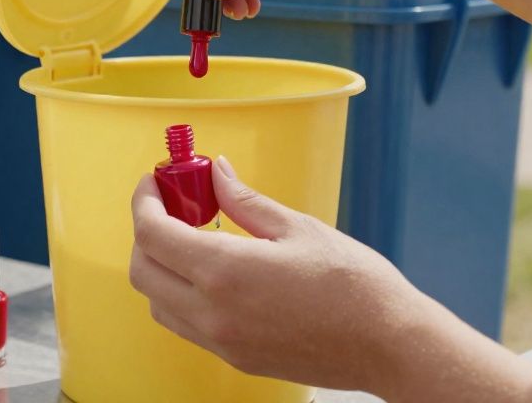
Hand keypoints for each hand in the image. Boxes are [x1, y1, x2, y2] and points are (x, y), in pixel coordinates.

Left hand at [129, 156, 431, 394]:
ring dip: (161, 267)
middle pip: (143, 271)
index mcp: (225, 271)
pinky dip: (181, 295)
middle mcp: (213, 312)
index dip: (144, 201)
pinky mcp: (235, 358)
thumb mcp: (297, 228)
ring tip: (194, 237)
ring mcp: (221, 341)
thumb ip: (245, 201)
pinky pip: (186, 325)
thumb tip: (217, 173)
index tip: (154, 182)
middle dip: (147, 232)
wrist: (388, 345)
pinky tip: (214, 272)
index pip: (151, 234)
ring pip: (158, 303)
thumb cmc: (354, 285)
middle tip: (173, 205)